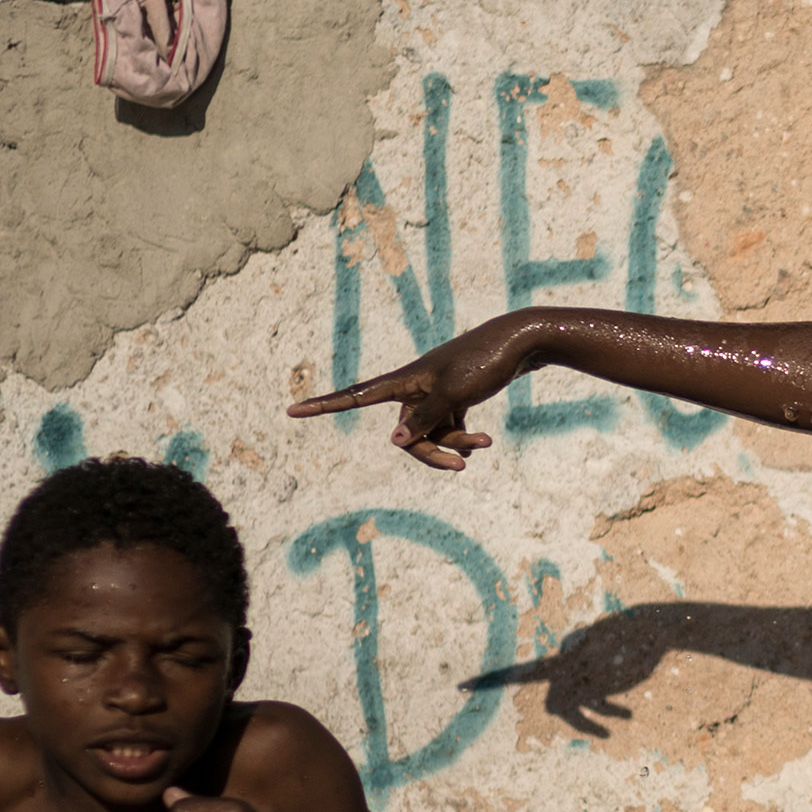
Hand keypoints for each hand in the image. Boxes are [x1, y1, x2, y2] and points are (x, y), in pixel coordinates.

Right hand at [286, 315, 539, 469]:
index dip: (323, 406)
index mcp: (404, 381)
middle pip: (406, 433)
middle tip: (460, 468)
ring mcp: (434, 394)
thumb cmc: (484, 362)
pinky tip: (482, 443)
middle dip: (431, 452)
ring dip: (457, 443)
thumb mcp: (454, 394)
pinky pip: (449, 427)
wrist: (520, 343)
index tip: (291, 410)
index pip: (355, 397)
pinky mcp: (454, 398)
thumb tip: (395, 442)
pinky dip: (463, 437)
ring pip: (433, 433)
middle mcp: (414, 387)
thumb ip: (424, 419)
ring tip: (486, 443)